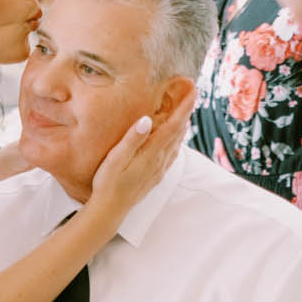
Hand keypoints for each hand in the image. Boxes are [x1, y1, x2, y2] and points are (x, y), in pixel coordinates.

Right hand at [87, 85, 198, 214]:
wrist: (110, 210)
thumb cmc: (108, 183)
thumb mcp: (115, 159)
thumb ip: (132, 139)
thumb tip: (147, 119)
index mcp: (151, 153)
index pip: (173, 125)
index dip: (184, 107)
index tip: (193, 90)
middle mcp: (159, 160)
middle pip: (178, 132)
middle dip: (186, 112)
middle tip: (191, 94)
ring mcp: (159, 169)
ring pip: (177, 143)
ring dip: (183, 126)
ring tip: (186, 111)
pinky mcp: (155, 176)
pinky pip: (172, 154)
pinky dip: (177, 141)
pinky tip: (176, 140)